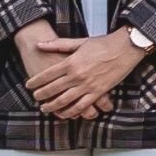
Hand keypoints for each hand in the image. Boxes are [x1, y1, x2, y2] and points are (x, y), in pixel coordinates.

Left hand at [19, 25, 144, 121]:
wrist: (125, 47)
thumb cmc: (103, 43)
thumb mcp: (79, 42)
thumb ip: (58, 44)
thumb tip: (39, 44)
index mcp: (70, 62)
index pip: (47, 75)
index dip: (35, 81)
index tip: (29, 85)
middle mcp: (77, 75)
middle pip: (52, 89)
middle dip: (41, 95)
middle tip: (35, 98)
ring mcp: (87, 85)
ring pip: (64, 100)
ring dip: (52, 106)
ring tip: (45, 109)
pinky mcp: (98, 92)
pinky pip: (82, 105)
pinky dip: (72, 111)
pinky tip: (65, 113)